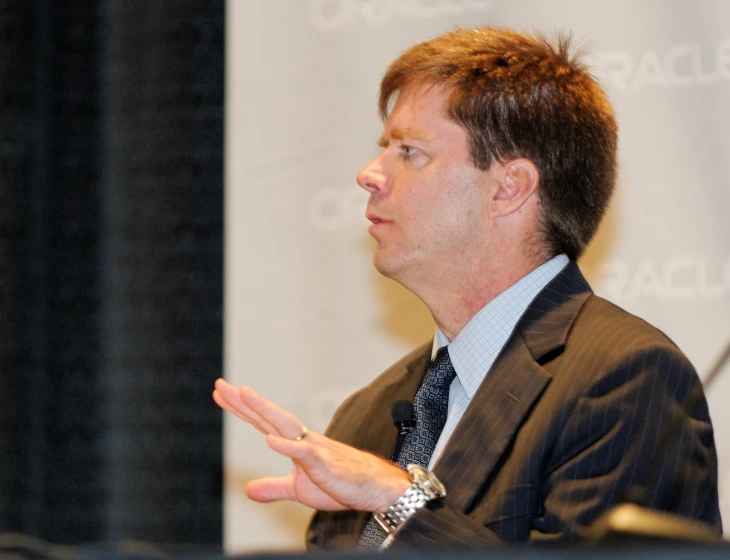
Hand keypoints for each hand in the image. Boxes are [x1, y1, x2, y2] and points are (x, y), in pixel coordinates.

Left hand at [213, 378, 410, 511]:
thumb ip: (272, 487)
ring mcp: (312, 448)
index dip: (241, 408)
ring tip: (243, 395)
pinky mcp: (324, 463)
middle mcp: (301, 439)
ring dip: (263, 409)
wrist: (372, 487)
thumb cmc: (339, 482)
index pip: (262, 422)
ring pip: (284, 425)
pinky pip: (303, 453)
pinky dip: (287, 446)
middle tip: (220, 385)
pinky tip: (269, 440)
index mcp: (293, 443)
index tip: (221, 393)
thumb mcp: (297, 490)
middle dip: (243, 401)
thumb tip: (248, 490)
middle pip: (267, 416)